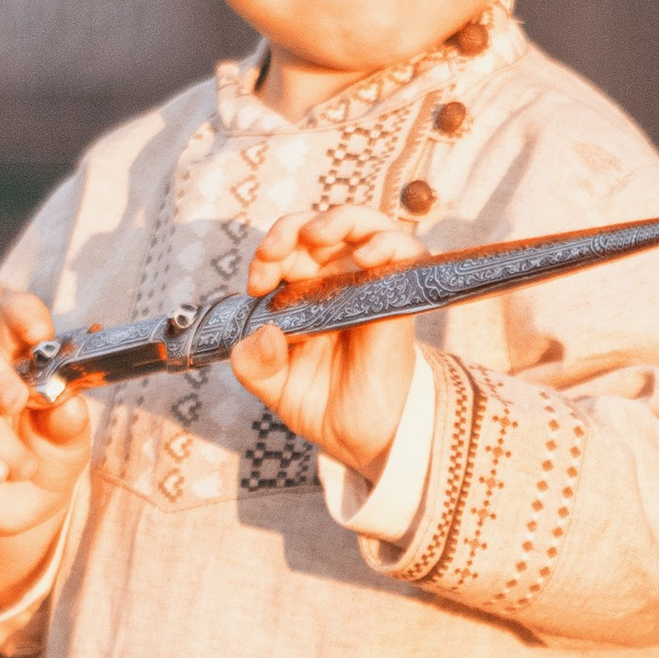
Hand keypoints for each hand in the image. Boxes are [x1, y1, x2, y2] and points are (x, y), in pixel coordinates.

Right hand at [0, 291, 92, 604]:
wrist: (31, 505)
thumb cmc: (51, 454)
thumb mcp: (71, 439)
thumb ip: (70, 419)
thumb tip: (66, 404)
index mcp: (18, 357)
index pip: (12, 316)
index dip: (22, 316)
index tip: (40, 336)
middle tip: (16, 402)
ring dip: (2, 442)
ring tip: (26, 467)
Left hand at [232, 207, 422, 481]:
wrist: (365, 438)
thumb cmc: (325, 406)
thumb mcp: (274, 386)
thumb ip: (254, 364)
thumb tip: (262, 334)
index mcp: (305, 295)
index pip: (287, 250)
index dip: (268, 253)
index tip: (257, 284)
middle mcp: (338, 284)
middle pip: (320, 226)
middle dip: (291, 229)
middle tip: (275, 253)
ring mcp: (370, 287)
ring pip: (364, 225)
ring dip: (339, 219)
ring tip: (319, 234)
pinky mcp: (399, 299)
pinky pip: (405, 252)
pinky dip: (386, 241)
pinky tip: (366, 253)